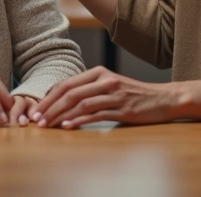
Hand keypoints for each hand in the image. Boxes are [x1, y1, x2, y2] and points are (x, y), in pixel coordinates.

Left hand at [32, 67, 177, 129]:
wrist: (164, 98)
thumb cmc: (134, 94)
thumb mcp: (110, 85)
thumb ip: (89, 89)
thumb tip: (62, 100)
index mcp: (99, 72)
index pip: (67, 83)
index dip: (49, 97)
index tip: (36, 109)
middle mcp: (105, 81)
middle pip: (70, 92)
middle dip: (50, 107)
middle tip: (36, 119)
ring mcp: (114, 94)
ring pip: (80, 103)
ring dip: (61, 115)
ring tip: (48, 125)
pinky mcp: (123, 109)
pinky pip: (97, 114)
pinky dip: (80, 120)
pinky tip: (69, 126)